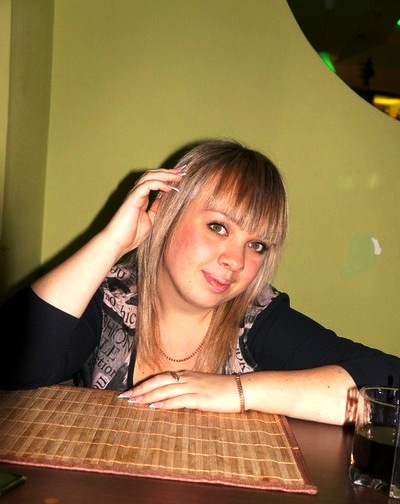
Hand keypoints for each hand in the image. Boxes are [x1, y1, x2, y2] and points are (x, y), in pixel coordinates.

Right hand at [102, 167, 184, 257]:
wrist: (118, 243)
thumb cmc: (132, 235)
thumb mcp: (150, 221)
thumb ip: (155, 210)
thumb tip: (163, 201)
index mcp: (141, 198)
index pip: (154, 181)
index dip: (167, 177)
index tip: (181, 177)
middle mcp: (137, 193)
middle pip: (153, 174)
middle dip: (168, 172)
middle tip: (182, 172)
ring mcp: (134, 195)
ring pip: (150, 176)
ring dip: (166, 174)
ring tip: (178, 176)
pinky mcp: (133, 198)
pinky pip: (147, 185)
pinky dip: (159, 183)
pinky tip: (169, 187)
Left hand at [118, 370, 244, 412]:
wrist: (243, 389)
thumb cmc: (224, 390)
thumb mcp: (203, 387)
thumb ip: (188, 390)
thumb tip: (172, 399)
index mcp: (188, 375)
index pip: (161, 377)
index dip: (145, 383)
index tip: (132, 391)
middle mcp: (188, 378)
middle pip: (159, 381)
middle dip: (141, 389)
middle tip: (125, 397)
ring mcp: (195, 387)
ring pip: (166, 390)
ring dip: (148, 396)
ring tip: (134, 402)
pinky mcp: (202, 398)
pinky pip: (179, 400)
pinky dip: (165, 403)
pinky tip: (155, 407)